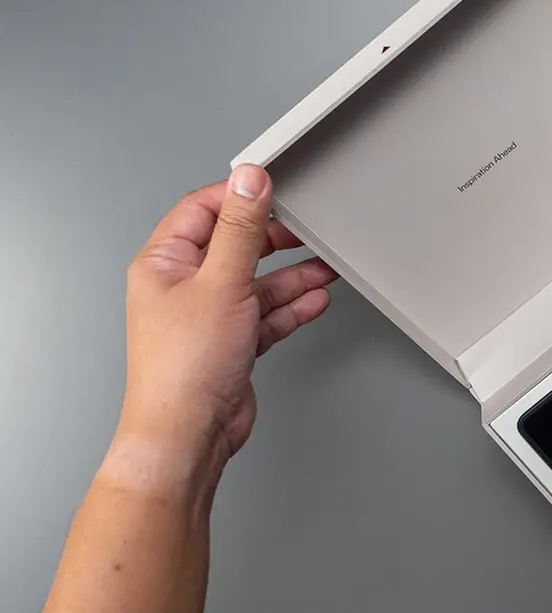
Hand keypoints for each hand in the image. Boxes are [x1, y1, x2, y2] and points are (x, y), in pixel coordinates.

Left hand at [105, 165, 337, 496]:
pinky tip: (315, 299)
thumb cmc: (184, 368)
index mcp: (164, 262)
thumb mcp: (222, 282)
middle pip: (235, 244)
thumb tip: (250, 180)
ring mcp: (208, 315)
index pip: (204, 209)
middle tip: (307, 229)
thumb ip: (241, 229)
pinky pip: (266, 313)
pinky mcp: (232, 342)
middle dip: (275, 238)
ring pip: (257, 281)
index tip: (276, 188)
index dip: (241, 196)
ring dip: (292, 275)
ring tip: (325, 266)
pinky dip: (291, 306)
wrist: (190, 433)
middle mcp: (182, 285)